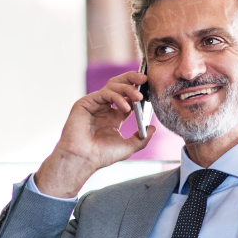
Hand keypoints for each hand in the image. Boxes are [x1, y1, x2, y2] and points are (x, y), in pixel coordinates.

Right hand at [34, 71, 154, 197]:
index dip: (138, 94)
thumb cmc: (101, 155)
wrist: (84, 158)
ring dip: (127, 88)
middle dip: (132, 80)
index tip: (150, 93)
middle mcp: (104, 109)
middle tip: (144, 79)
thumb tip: (153, 128)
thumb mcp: (128, 147)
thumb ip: (142, 138)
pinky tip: (125, 107)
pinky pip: (104, 93)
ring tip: (138, 97)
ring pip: (112, 86)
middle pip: (119, 86)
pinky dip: (116, 97)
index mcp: (113, 117)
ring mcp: (94, 105)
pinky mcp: (85, 103)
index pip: (127, 98)